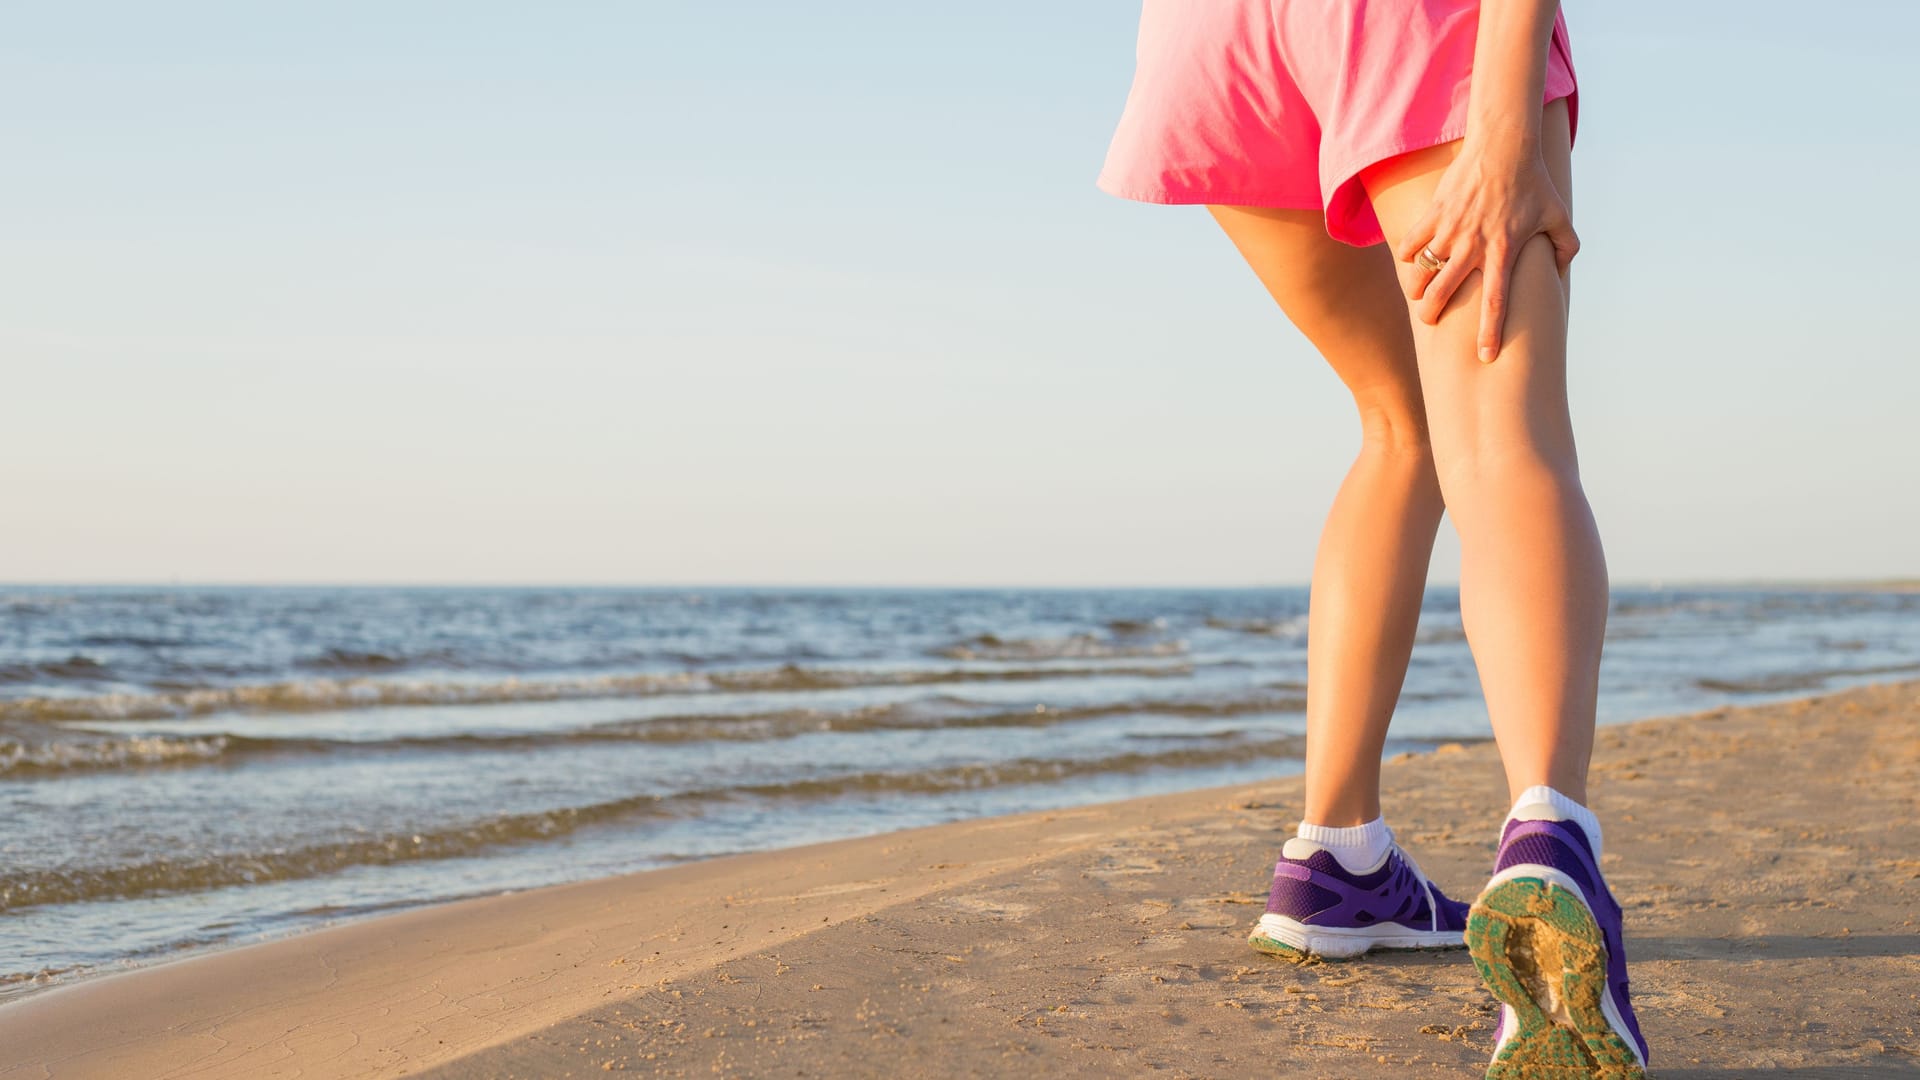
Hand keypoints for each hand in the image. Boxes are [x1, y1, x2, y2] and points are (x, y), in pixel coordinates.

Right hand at [1392, 141, 1578, 361]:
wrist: (1505, 146)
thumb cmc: (1534, 181)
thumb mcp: (1559, 215)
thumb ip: (1566, 246)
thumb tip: (1563, 270)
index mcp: (1504, 251)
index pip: (1496, 302)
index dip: (1489, 333)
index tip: (1485, 357)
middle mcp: (1474, 245)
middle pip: (1444, 292)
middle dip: (1432, 314)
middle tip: (1429, 321)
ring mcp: (1451, 229)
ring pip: (1421, 271)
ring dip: (1414, 288)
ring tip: (1415, 295)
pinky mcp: (1435, 213)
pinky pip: (1410, 243)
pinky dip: (1406, 256)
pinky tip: (1409, 262)